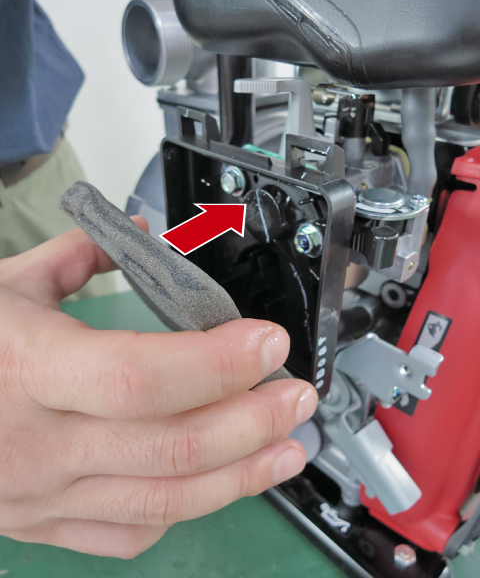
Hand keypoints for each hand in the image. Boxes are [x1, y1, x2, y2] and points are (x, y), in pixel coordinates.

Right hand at [0, 220, 317, 557]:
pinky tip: (216, 483)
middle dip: (252, 421)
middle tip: (297, 397)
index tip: (268, 342)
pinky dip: (183, 510)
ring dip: (241, 475)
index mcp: (26, 369)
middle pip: (171, 446)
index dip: (216, 362)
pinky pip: (127, 534)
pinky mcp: (42, 524)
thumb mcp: (3, 285)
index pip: (140, 376)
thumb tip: (140, 232)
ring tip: (287, 450)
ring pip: (163, 501)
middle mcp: (37, 443)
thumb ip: (77, 255)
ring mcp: (41, 496)